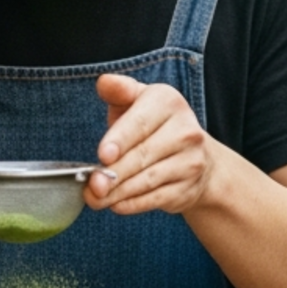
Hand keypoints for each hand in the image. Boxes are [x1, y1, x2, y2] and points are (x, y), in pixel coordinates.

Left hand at [85, 74, 215, 215]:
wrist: (194, 154)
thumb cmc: (153, 125)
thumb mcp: (137, 100)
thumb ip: (118, 90)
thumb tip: (104, 82)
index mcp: (168, 102)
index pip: (141, 122)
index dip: (120, 140)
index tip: (103, 155)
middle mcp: (185, 130)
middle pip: (142, 155)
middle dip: (113, 173)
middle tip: (92, 185)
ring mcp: (190, 161)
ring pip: (148, 180)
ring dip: (118, 192)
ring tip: (96, 198)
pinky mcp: (189, 187)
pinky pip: (155, 198)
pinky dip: (133, 204)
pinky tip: (115, 204)